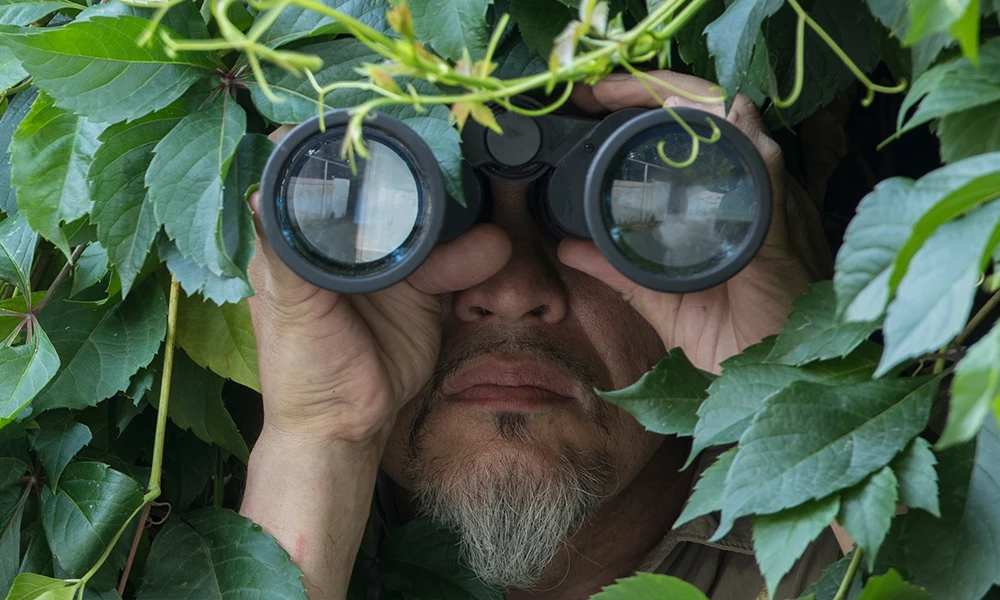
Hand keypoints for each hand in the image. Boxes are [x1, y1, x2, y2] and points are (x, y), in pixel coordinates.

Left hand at [247, 128, 511, 444]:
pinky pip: (449, 261)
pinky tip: (490, 251)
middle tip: (431, 144)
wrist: (348, 425)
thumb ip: (283, 256)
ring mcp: (385, 262)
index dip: (325, 145)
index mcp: (298, 240)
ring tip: (475, 202)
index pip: (307, 175)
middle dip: (401, 167)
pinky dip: (472, 256)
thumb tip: (258, 195)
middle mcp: (342, 242)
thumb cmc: (301, 370)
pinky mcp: (421, 287)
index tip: (352, 122)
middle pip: (372, 187)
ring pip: (418, 220)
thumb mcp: (290, 311)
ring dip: (448, 213)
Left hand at [561, 71, 828, 371]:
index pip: (698, 137)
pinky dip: (746, 145)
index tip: (595, 101)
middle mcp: (758, 198)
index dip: (652, 108)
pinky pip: (770, 177)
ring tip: (632, 91)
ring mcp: (775, 211)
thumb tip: (568, 246)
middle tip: (598, 90)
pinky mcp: (784, 237)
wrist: (778, 387)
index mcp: (733, 207)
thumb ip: (621, 271)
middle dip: (657, 92)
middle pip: (716, 119)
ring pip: (742, 133)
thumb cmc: (739, 343)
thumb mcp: (667, 302)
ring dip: (690, 104)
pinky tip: (726, 120)